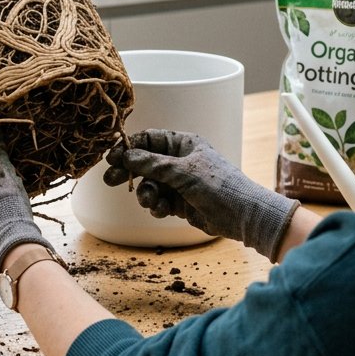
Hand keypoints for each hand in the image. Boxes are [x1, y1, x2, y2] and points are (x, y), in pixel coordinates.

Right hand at [103, 129, 298, 261]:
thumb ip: (152, 164)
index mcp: (184, 143)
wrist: (244, 216)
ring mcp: (180, 182)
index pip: (149, 139)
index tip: (112, 157)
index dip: (129, 147)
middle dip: (130, 172)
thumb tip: (126, 155)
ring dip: (146, 193)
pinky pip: (159, 200)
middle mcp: (180, 160)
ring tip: (151, 201)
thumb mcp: (182, 172)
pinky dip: (157, 206)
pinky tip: (162, 210)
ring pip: (150, 184)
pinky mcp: (181, 202)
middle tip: (110, 180)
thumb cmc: (219, 185)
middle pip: (145, 162)